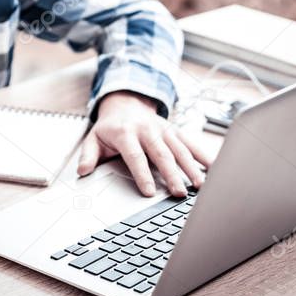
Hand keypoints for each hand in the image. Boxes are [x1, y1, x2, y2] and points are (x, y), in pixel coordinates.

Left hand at [78, 91, 211, 196]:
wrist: (125, 102)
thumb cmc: (110, 127)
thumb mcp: (94, 138)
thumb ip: (88, 156)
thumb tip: (82, 172)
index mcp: (125, 133)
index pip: (135, 156)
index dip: (142, 174)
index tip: (149, 192)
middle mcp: (147, 129)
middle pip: (161, 154)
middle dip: (172, 174)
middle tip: (179, 192)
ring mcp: (163, 129)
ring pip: (179, 149)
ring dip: (190, 167)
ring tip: (199, 185)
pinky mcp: (174, 130)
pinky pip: (190, 142)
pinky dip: (202, 154)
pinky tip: (212, 167)